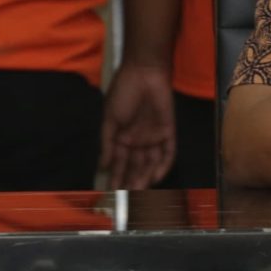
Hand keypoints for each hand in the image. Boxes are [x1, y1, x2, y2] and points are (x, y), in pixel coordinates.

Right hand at [100, 60, 175, 189]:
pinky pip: (168, 153)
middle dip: (131, 181)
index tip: (111, 193)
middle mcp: (138, 141)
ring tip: (139, 191)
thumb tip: (102, 166)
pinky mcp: (169, 132)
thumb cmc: (123, 93)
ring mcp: (154, 137)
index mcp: (122, 137)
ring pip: (151, 163)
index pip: (119, 162)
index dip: (115, 177)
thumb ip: (106, 143)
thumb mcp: (109, 118)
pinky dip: (163, 166)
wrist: (143, 73)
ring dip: (145, 177)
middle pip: (135, 166)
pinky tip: (156, 177)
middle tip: (127, 198)